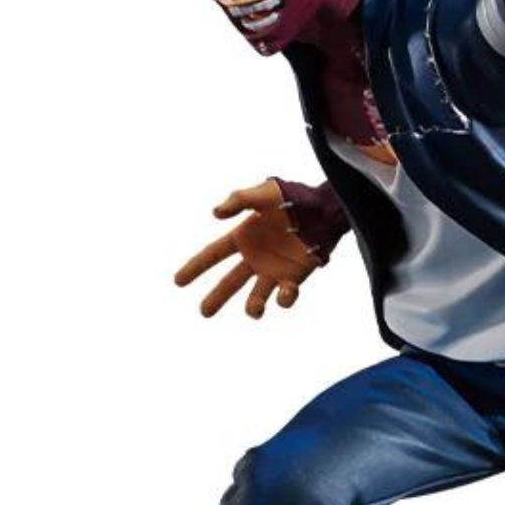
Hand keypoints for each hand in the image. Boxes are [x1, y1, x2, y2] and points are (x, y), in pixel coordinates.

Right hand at [174, 180, 319, 318]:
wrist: (327, 208)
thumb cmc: (295, 197)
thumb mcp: (264, 192)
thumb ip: (239, 199)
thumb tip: (215, 214)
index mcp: (243, 236)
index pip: (212, 255)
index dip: (195, 267)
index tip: (178, 282)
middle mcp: (255, 257)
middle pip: (230, 282)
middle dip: (217, 297)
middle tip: (204, 312)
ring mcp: (274, 269)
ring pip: (257, 296)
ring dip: (254, 306)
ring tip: (254, 311)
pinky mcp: (295, 277)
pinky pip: (285, 295)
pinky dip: (284, 299)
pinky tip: (284, 295)